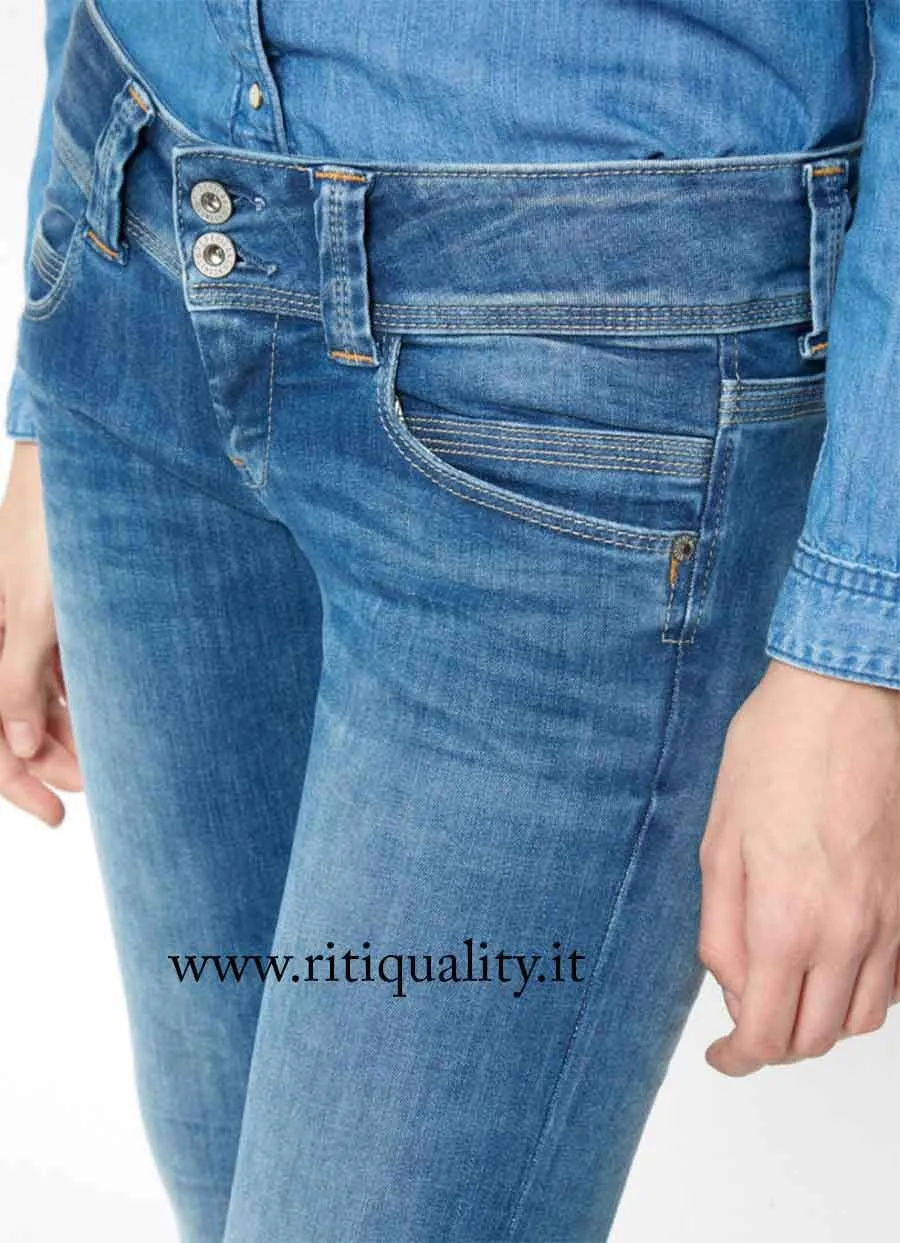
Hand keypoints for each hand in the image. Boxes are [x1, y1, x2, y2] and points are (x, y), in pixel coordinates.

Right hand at [0, 441, 81, 825]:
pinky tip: (103, 715)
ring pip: (39, 696)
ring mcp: (23, 622)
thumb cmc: (53, 530)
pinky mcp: (54, 610)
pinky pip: (59, 668)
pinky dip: (77, 697)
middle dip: (49, 760)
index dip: (13, 780)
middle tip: (91, 788)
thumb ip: (18, 680)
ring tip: (105, 761)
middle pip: (12, 718)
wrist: (87, 464)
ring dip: (67, 733)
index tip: (53, 814)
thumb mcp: (32, 612)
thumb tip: (19, 749)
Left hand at [698, 656, 899, 1075]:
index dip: (738, 1058)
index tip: (722, 1055)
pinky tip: (835, 962)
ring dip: (822, 1022)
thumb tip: (729, 984)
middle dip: (775, 1044)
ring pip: (865, 1019)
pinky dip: (864, 992)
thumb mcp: (717, 841)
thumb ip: (720, 927)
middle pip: (816, 1038)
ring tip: (788, 992)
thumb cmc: (773, 754)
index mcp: (784, 922)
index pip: (766, 1034)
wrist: (843, 699)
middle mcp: (846, 934)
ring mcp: (890, 920)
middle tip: (745, 1023)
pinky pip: (896, 979)